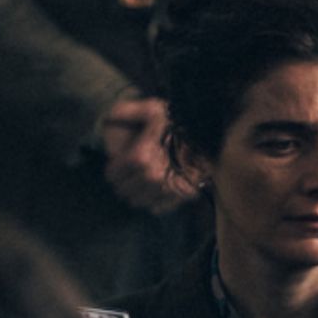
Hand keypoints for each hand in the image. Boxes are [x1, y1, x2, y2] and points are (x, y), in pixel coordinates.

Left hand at [102, 97, 197, 215]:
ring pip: (137, 202)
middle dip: (123, 182)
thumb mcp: (152, 109)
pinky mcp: (180, 197)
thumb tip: (108, 116)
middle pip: (123, 190)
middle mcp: (151, 176)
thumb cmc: (178, 122)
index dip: (113, 169)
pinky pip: (156, 208)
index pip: (113, 176)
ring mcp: (166, 189)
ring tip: (141, 182)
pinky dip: (152, 202)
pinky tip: (155, 190)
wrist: (210, 137)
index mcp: (139, 157)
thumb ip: (127, 110)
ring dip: (136, 193)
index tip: (118, 164)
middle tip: (130, 174)